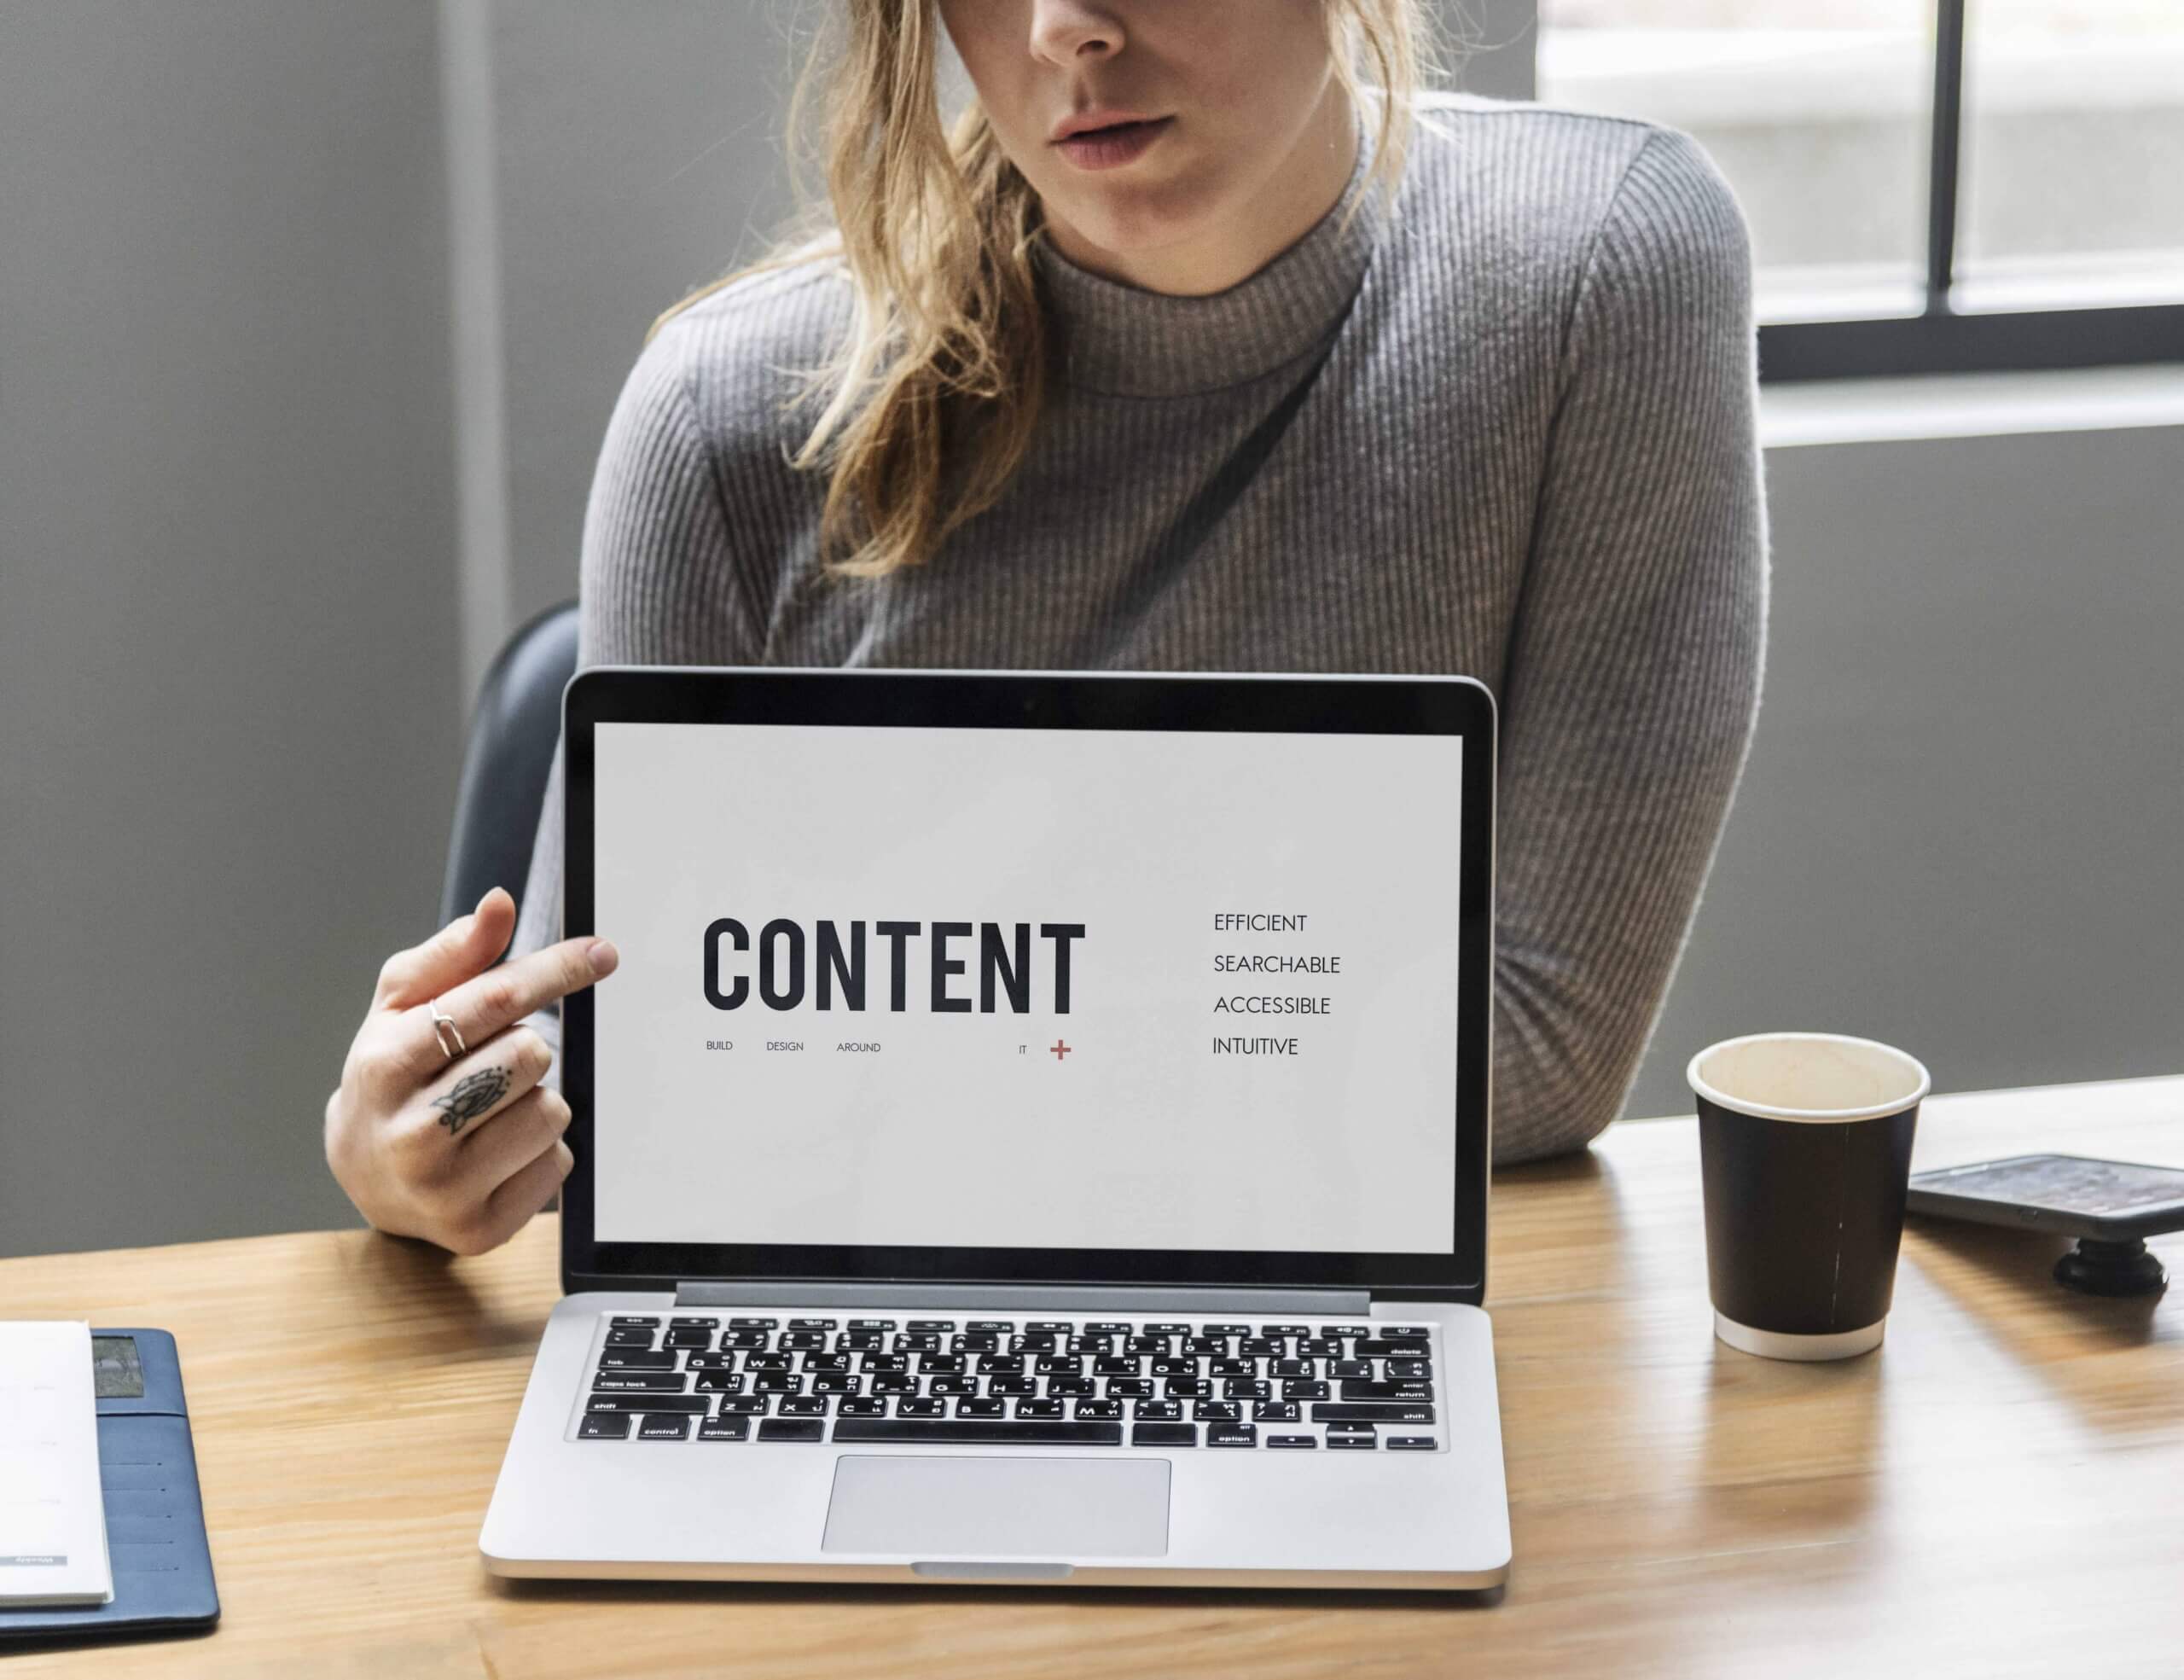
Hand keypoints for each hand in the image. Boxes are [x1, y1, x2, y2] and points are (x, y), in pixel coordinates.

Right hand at [324, 886, 619, 1255]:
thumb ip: (455, 954)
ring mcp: (444, 1189)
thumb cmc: (393, 1074)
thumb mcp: (402, 1007)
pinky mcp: (480, 1230)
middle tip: (490, 1062)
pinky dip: (542, 1149)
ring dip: (535, 1099)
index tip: (603, 953)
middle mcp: (410, 1133)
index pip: (493, 1002)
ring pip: (552, 1111)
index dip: (556, 970)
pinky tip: (497, 1151)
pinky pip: (559, 1164)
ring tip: (488, 1109)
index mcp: (384, 1065)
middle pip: (531, 1055)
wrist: (364, 1173)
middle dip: (526, 1047)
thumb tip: (499, 904)